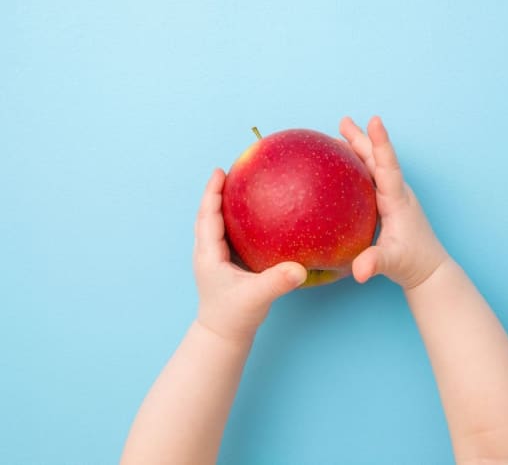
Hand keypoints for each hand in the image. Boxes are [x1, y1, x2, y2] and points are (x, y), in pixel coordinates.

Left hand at [192, 169, 307, 342]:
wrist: (223, 337)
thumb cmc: (235, 317)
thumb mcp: (256, 298)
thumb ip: (276, 283)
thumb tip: (300, 269)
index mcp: (209, 255)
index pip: (208, 216)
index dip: (212, 192)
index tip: (220, 171)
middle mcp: (209, 252)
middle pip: (208, 214)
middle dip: (217, 191)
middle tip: (231, 170)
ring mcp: (216, 258)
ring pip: (217, 224)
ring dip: (225, 204)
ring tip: (241, 185)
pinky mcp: (226, 265)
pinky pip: (230, 234)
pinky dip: (237, 219)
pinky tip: (256, 215)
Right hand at [340, 116, 449, 289]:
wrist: (428, 269)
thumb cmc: (412, 264)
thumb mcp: (392, 263)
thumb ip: (375, 263)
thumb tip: (360, 272)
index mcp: (397, 200)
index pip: (387, 166)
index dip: (380, 143)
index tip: (375, 120)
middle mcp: (396, 193)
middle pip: (377, 159)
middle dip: (361, 139)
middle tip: (344, 121)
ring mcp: (393, 197)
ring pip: (374, 166)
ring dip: (358, 148)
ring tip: (340, 134)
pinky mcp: (388, 203)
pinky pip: (371, 177)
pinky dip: (358, 165)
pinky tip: (344, 165)